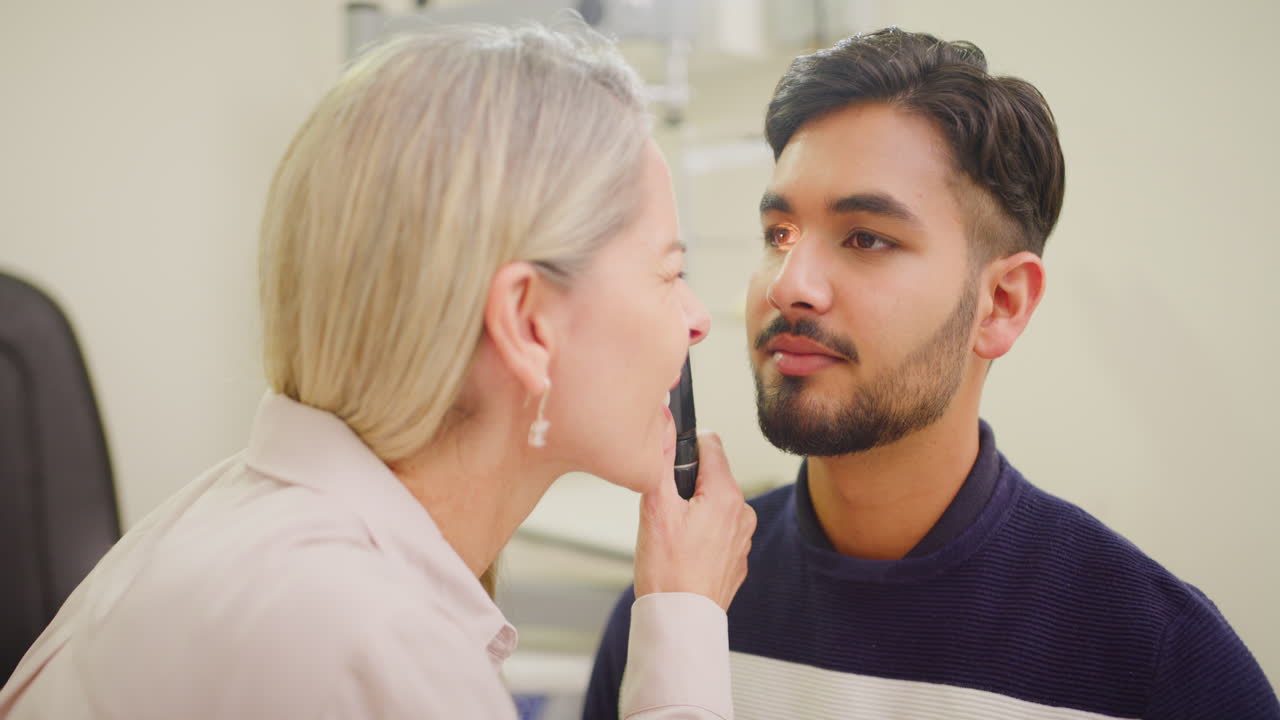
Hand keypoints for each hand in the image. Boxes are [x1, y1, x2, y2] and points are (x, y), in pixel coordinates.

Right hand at [634, 430, 756, 610]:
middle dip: (686, 484)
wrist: (680, 622)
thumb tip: (665, 426)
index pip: (710, 443)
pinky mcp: (737, 558)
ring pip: (714, 504)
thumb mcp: (655, 508)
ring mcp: (743, 537)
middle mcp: (742, 513)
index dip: (685, 446)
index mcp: (726, 495)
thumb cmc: (668, 572)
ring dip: (693, 510)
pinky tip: (683, 553)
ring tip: (672, 535)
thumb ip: (661, 461)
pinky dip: (700, 534)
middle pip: (711, 475)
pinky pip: (718, 531)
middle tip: (664, 510)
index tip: (668, 462)